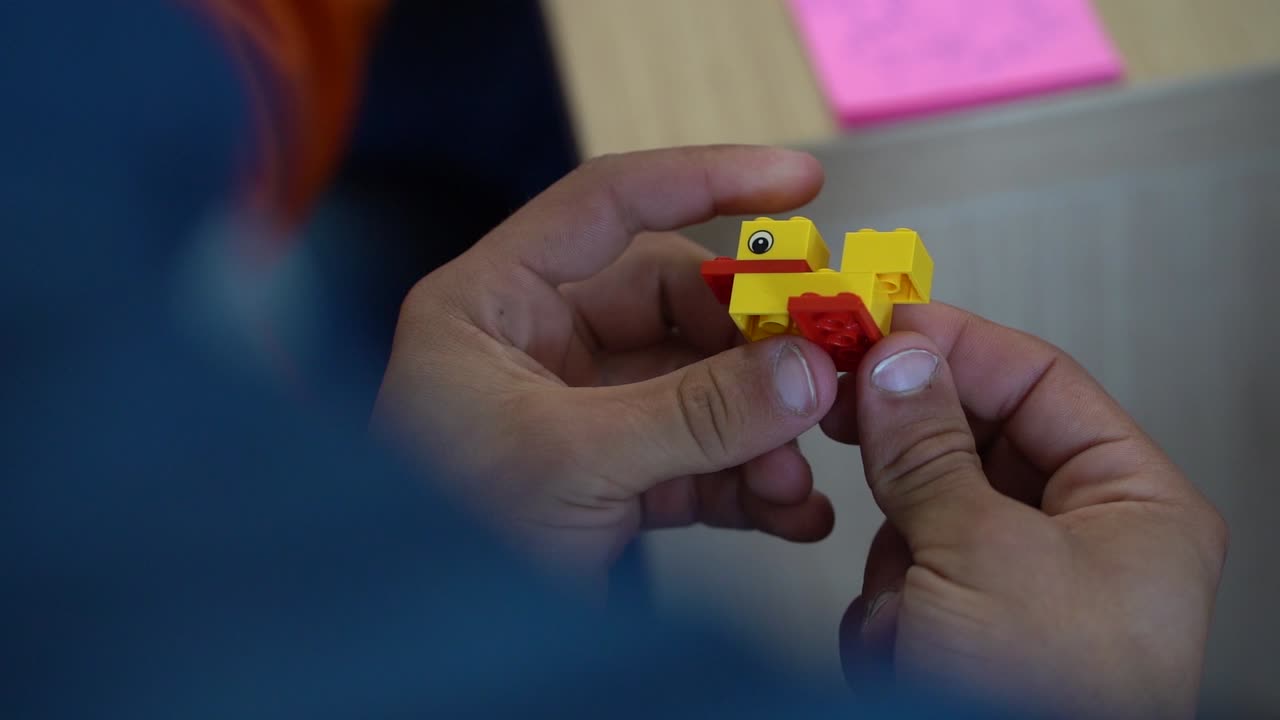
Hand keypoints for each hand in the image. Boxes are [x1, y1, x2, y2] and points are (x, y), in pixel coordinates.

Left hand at [372, 146, 839, 583]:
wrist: (423, 656)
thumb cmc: (439, 536)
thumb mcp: (569, 461)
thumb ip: (694, 413)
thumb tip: (806, 369)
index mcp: (495, 304)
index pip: (609, 205)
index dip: (707, 181)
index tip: (800, 185)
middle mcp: (538, 348)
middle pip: (675, 307)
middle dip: (752, 348)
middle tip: (820, 370)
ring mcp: (579, 413)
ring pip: (696, 388)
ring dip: (758, 429)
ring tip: (794, 476)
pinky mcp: (609, 480)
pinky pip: (695, 458)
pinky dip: (745, 483)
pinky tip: (790, 512)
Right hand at [826, 304, 1226, 716]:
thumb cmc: (1047, 709)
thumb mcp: (980, 554)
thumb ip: (929, 448)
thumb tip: (898, 364)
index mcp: (1131, 506)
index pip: (1041, 381)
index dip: (959, 344)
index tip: (885, 323)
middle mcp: (1082, 540)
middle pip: (976, 442)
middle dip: (914, 459)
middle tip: (852, 412)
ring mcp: (1018, 588)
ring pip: (925, 512)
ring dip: (901, 557)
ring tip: (914, 605)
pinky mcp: (966, 630)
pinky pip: (903, 577)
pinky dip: (891, 611)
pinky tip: (908, 649)